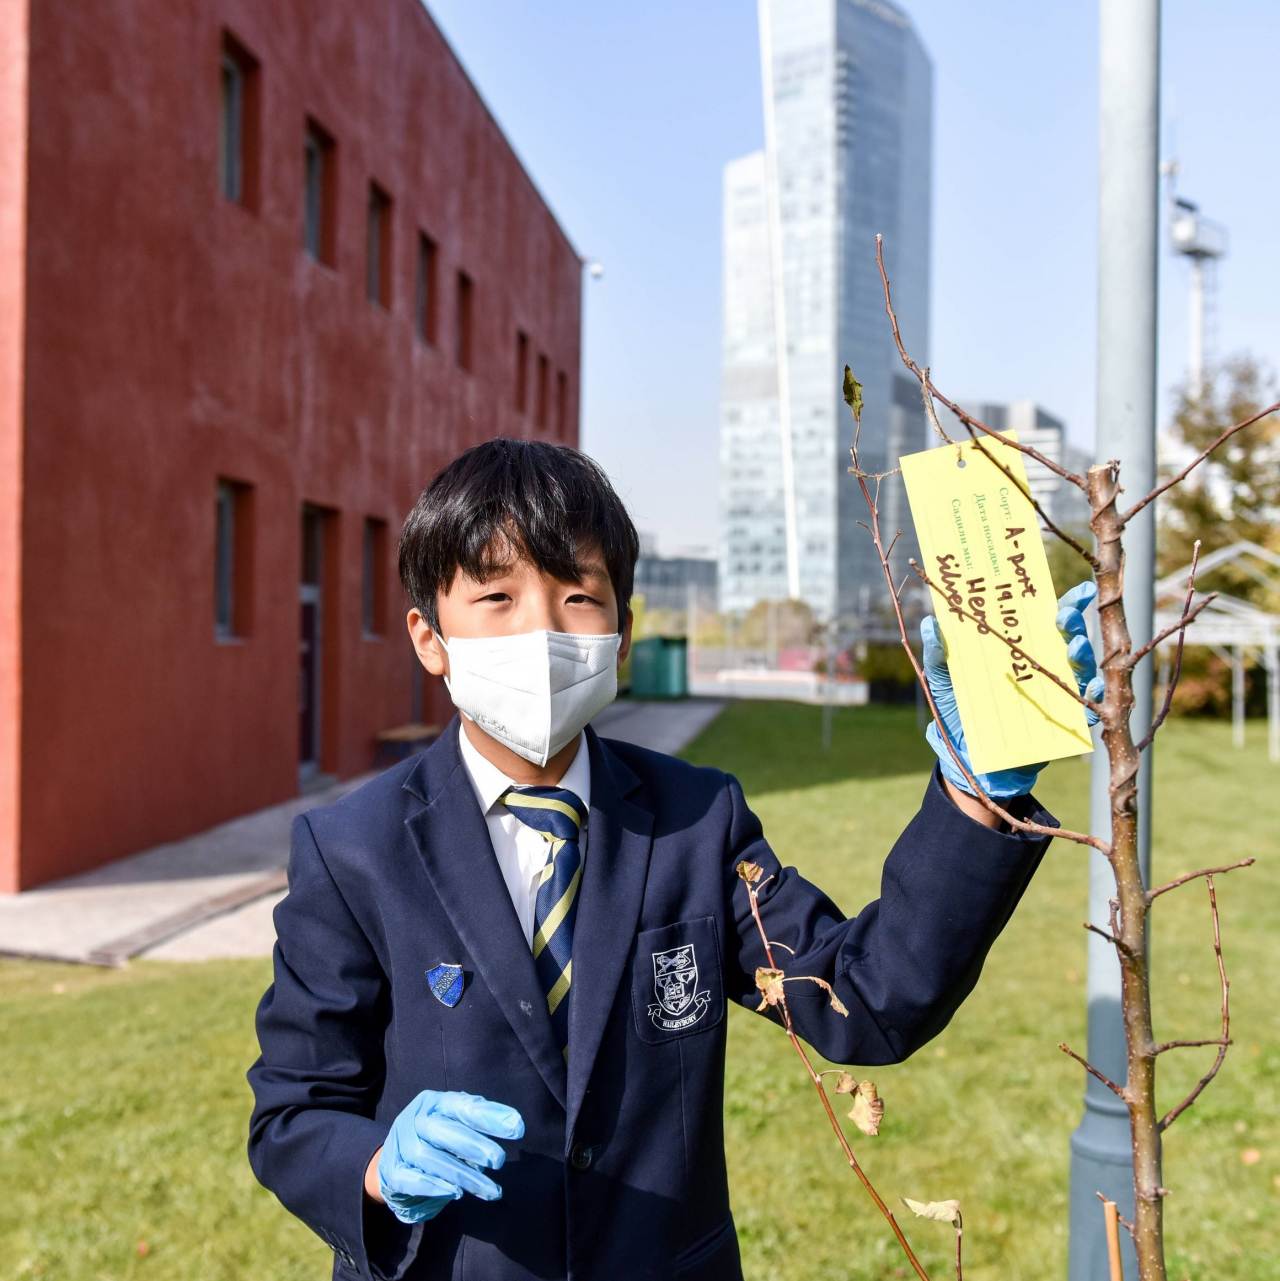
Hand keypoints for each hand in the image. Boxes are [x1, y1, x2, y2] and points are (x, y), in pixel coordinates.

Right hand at [372, 1090, 524, 1224]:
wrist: (391, 1161)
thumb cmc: (434, 1139)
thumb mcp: (455, 1123)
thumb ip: (479, 1120)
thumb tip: (513, 1123)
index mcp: (434, 1103)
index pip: (462, 1106)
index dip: (489, 1116)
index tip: (517, 1127)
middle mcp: (415, 1120)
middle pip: (443, 1130)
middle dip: (473, 1145)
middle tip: (498, 1160)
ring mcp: (400, 1146)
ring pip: (430, 1158)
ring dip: (463, 1175)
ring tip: (489, 1189)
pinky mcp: (392, 1173)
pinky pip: (412, 1180)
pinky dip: (434, 1186)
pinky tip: (457, 1193)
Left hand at [922, 579, 1104, 799]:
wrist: (966, 757)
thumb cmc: (958, 711)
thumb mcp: (944, 681)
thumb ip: (939, 655)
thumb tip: (930, 622)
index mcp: (1018, 648)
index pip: (1045, 619)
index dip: (1065, 602)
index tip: (1078, 589)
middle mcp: (1043, 665)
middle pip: (1068, 637)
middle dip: (1072, 622)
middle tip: (1063, 616)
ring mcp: (1057, 692)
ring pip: (1081, 668)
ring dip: (1082, 654)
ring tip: (1073, 647)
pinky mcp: (1065, 721)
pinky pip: (1088, 707)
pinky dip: (1093, 696)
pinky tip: (1090, 686)